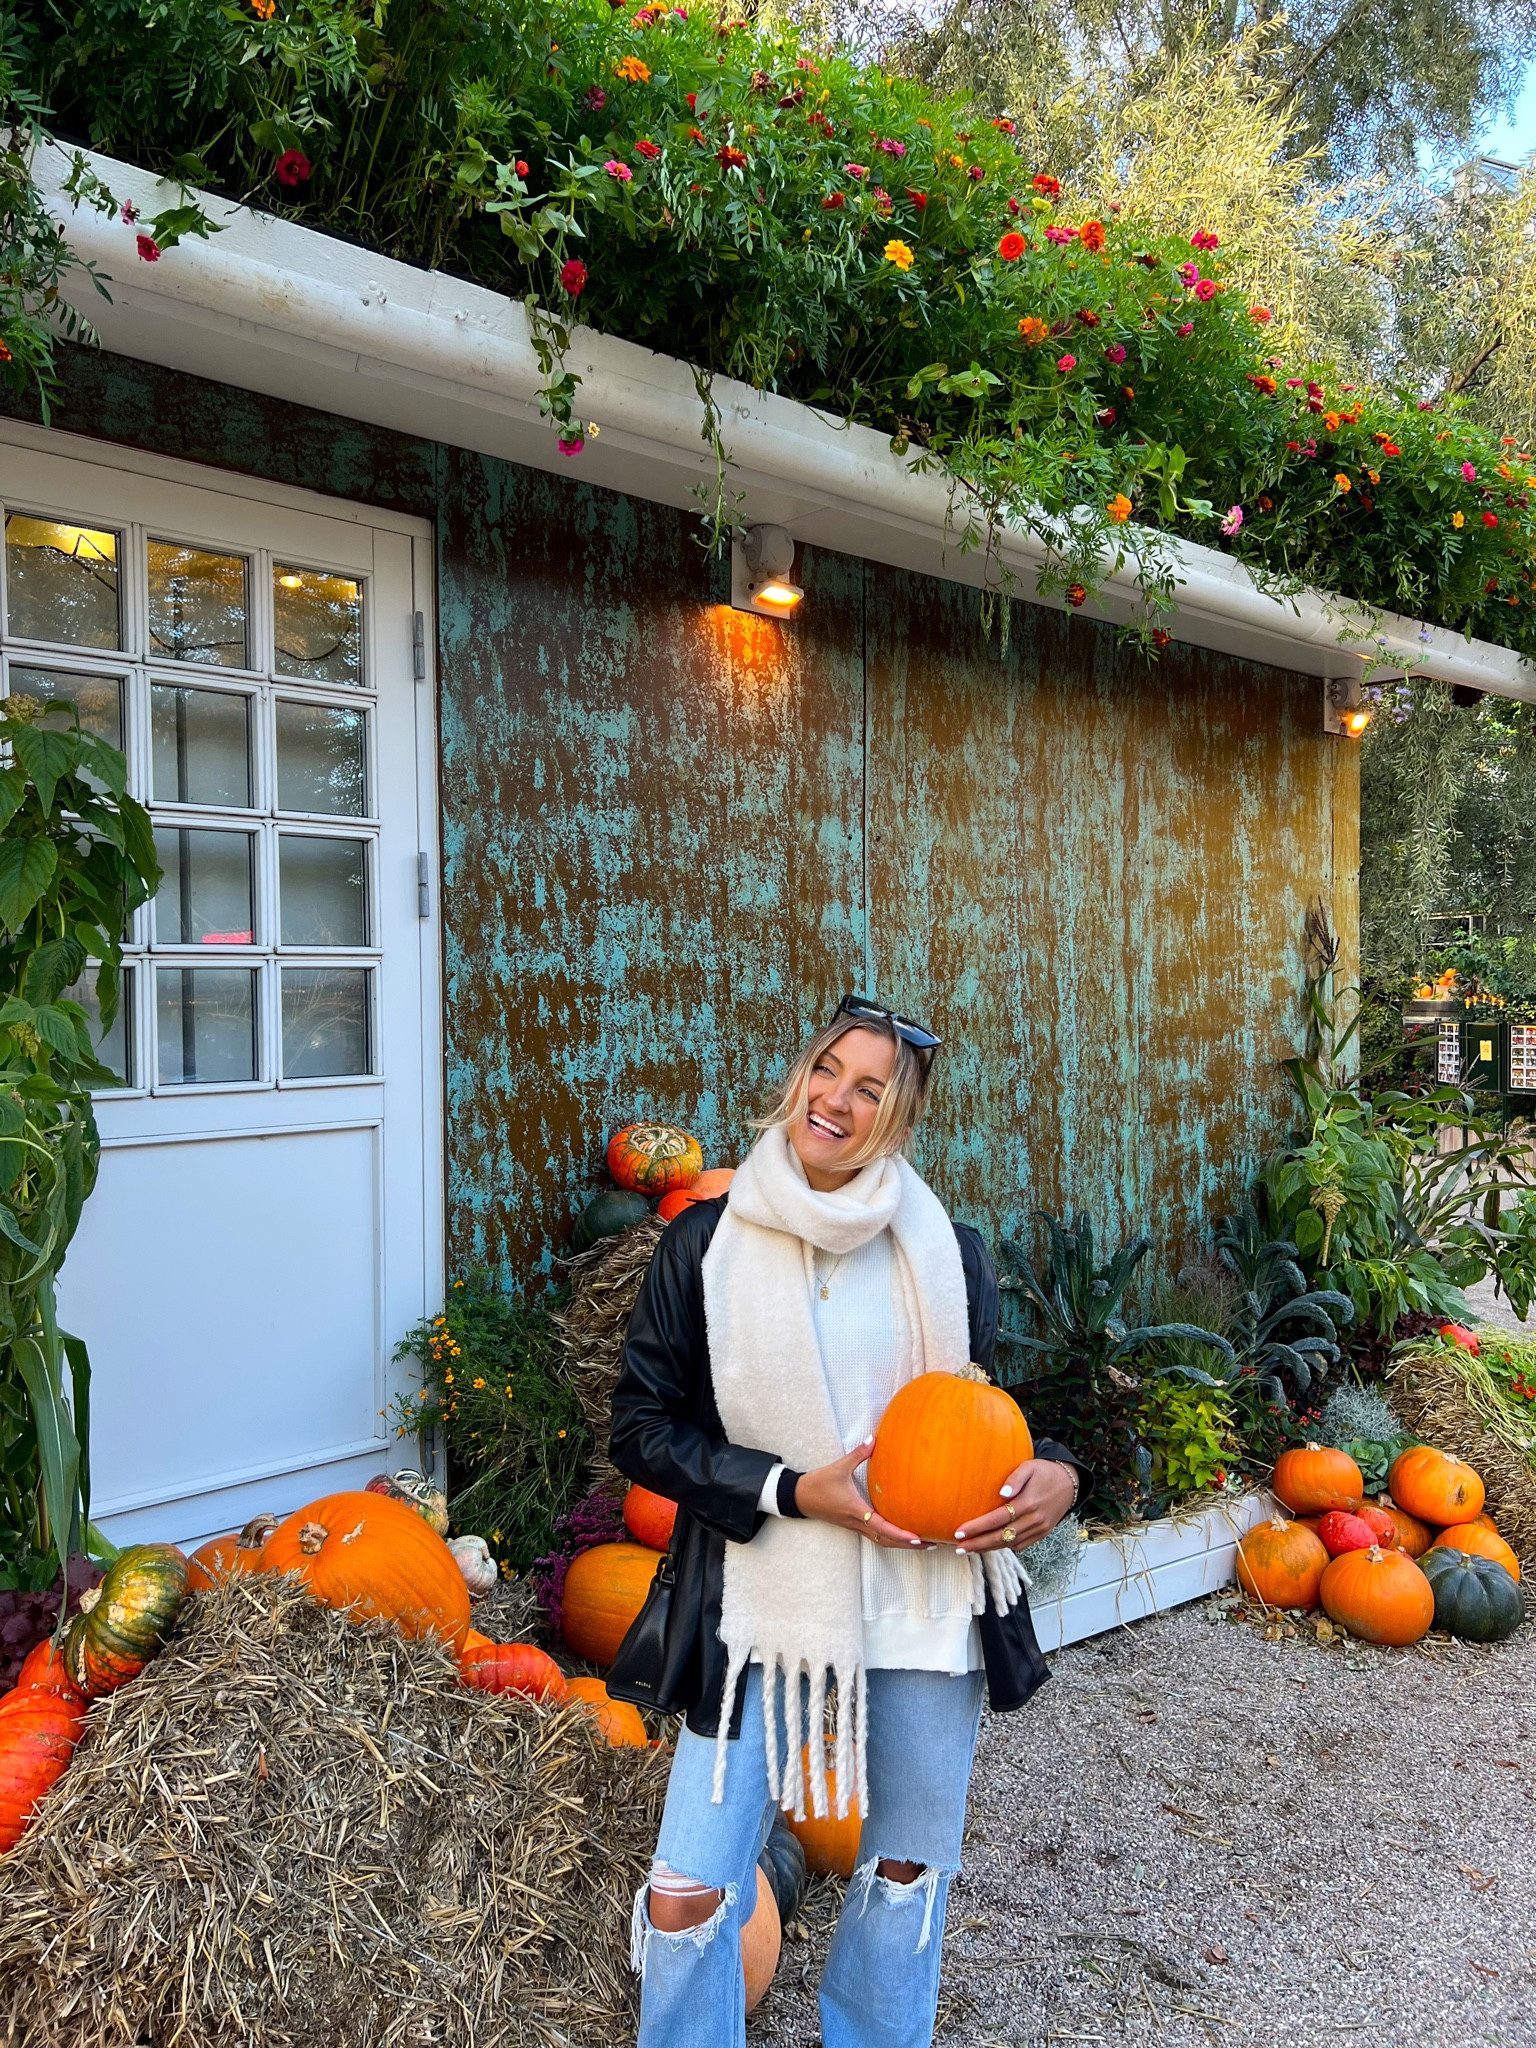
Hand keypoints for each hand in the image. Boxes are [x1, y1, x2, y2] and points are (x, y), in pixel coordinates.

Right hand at [794, 1441, 925, 1548]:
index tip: (917, 1537)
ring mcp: (854, 1526)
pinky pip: (875, 1536)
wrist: (799, 1497)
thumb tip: (874, 1439)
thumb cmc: (818, 1484)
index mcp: (855, 1510)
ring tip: (921, 1542)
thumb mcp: (839, 1467)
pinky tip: (901, 1534)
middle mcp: (857, 1522)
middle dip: (908, 1544)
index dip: (900, 1534)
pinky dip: (890, 1538)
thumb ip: (858, 1454)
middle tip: (930, 1543)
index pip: (881, 1527)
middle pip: (886, 1540)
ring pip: (881, 1541)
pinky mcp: (853, 1525)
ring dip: (901, 1544)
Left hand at [955, 1458, 1077, 1553]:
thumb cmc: (1045, 1472)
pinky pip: (1021, 1545)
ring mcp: (1039, 1529)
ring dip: (988, 1549)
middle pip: (1001, 1537)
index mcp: (1028, 1503)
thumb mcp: (1029, 1466)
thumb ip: (1015, 1478)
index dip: (977, 1527)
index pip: (997, 1519)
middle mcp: (1034, 1520)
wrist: (1070, 1483)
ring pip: (1010, 1544)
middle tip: (958, 1548)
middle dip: (978, 1545)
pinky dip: (1004, 1547)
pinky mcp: (1042, 1534)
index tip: (959, 1532)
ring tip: (969, 1549)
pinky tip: (990, 1546)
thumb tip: (1002, 1493)